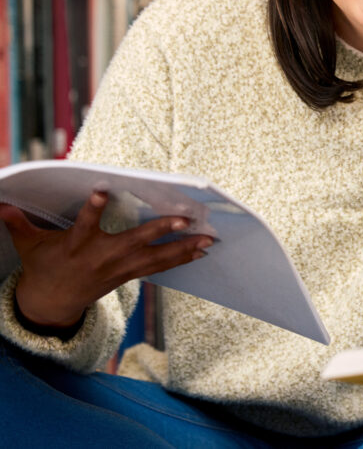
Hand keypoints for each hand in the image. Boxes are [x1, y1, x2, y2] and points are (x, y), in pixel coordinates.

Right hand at [1, 191, 213, 328]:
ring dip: (183, 248)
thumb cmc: (44, 266)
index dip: (93, 210)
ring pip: (155, 258)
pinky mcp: (129, 275)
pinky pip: (160, 268)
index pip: (84, 225)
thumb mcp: (29, 245)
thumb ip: (19, 223)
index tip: (101, 192)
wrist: (53, 304)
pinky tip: (202, 251)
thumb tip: (0, 203)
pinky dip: (181, 259)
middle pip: (134, 242)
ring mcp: (119, 269)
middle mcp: (102, 257)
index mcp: (76, 245)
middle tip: (182, 219)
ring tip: (208, 239)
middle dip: (159, 231)